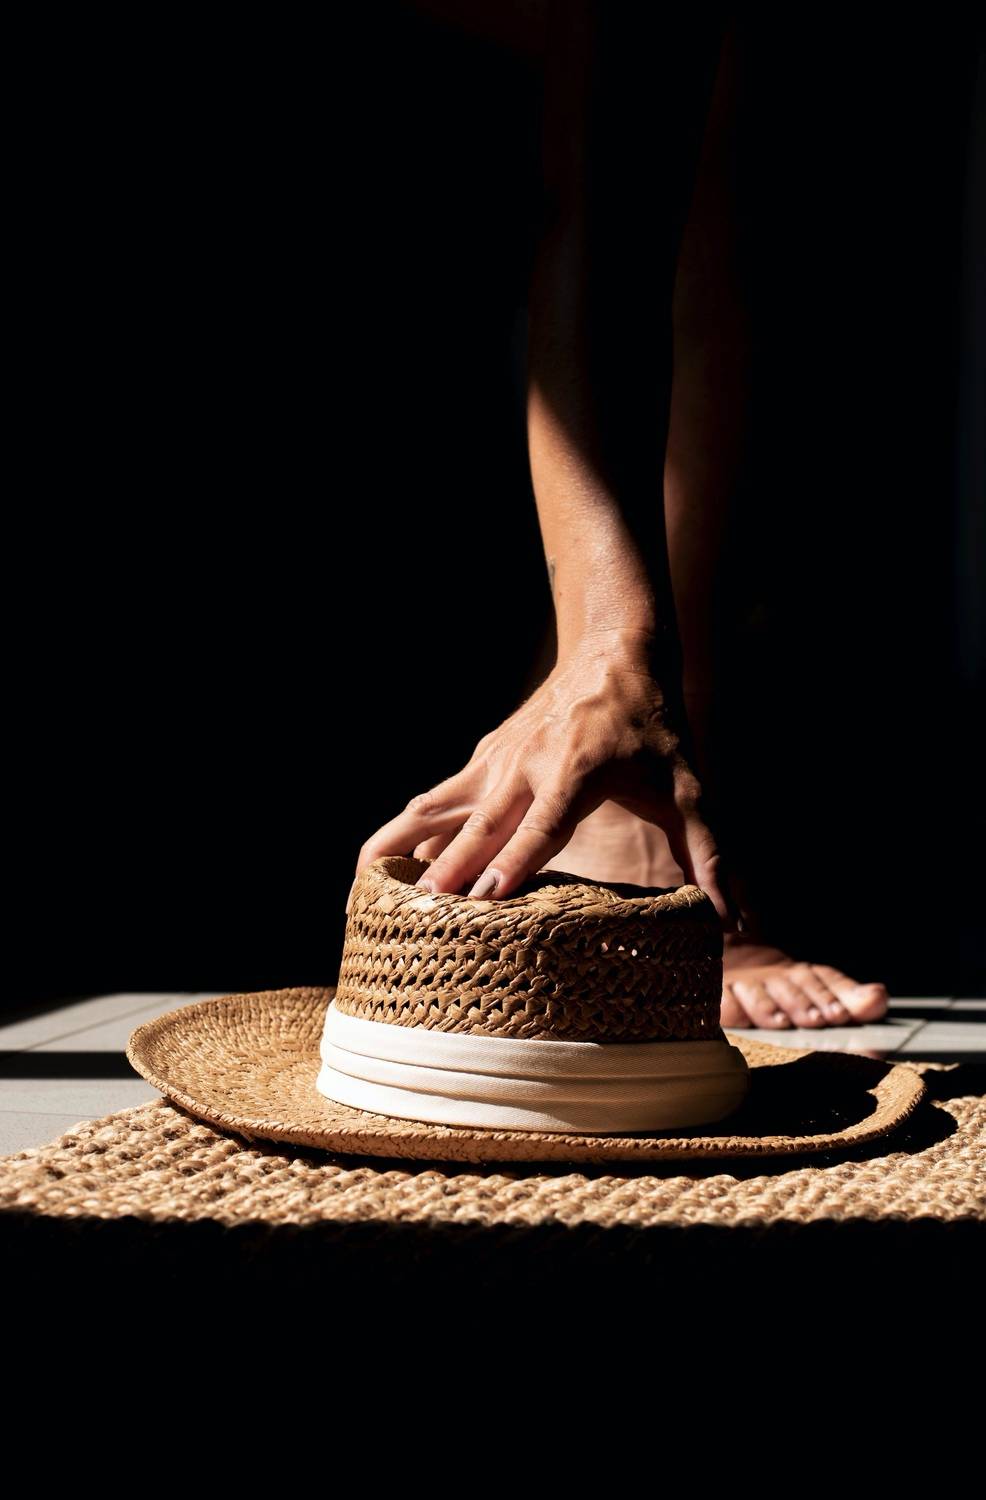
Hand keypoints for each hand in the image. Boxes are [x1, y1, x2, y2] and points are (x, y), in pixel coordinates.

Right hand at [351, 632, 739, 927]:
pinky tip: (382, 867)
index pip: (541, 826)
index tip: (487, 897)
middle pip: (478, 824)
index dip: (514, 862)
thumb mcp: (689, 788)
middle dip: (447, 870)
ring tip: (362, 889)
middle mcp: (527, 766)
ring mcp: (496, 761)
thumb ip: (710, 855)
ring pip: (433, 806)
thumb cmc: (655, 726)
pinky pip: (434, 799)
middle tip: (418, 915)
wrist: (615, 650)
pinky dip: (404, 830)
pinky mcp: (482, 759)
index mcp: (577, 772)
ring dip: (398, 845)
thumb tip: (734, 918)